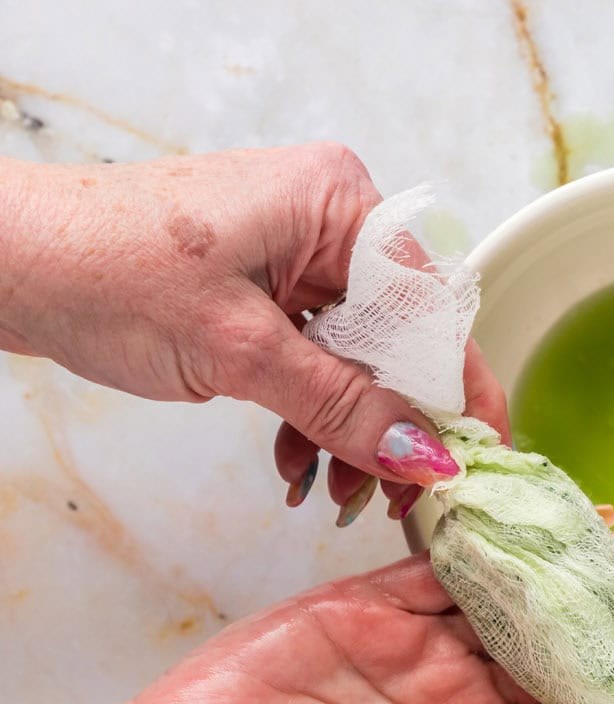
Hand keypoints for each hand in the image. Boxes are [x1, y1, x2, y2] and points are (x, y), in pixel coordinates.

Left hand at [0, 144, 505, 524]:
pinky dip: (315, 413)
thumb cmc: (103, 273)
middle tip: (397, 498)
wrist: (7, 264)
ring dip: (353, 430)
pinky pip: (321, 358)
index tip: (474, 460)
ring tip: (339, 496)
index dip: (459, 390)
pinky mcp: (271, 286)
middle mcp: (332, 220)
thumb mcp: (238, 351)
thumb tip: (426, 456)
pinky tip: (300, 464)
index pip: (433, 307)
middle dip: (396, 424)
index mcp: (341, 204)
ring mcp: (301, 253)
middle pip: (401, 337)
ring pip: (362, 357)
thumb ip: (342, 405)